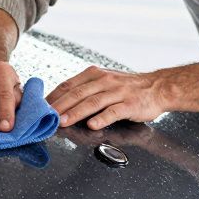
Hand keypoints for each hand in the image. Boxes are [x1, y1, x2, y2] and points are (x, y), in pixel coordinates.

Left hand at [46, 66, 166, 129]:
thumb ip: (85, 88)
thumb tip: (60, 101)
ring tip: (63, 122)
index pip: (69, 85)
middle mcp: (104, 80)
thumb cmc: (128, 87)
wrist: (158, 87)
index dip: (53, 97)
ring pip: (93, 102)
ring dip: (76, 112)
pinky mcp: (130, 104)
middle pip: (77, 93)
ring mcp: (118, 92)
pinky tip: (93, 125)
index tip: (40, 108)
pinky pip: (114, 111)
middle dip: (59, 106)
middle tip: (45, 117)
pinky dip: (102, 118)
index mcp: (94, 74)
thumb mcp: (104, 80)